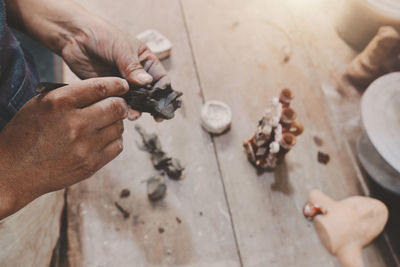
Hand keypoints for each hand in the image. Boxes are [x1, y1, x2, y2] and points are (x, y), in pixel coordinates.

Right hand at [0, 77, 128, 218]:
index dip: (117, 84)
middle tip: (119, 104)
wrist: (14, 171)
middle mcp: (75, 123)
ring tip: (106, 123)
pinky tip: (103, 138)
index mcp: (59, 102)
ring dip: (116, 122)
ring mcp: (85, 146)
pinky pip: (117, 146)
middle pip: (115, 107)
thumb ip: (70, 94)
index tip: (122, 85)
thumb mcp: (40, 104)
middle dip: (120, 103)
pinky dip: (114, 140)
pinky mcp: (91, 164)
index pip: (100, 87)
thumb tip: (103, 90)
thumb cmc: (26, 134)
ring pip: (119, 127)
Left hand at [61, 16, 169, 120]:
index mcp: (145, 61)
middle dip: (151, 105)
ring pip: (135, 101)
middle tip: (153, 116)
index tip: (163, 103)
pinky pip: (118, 102)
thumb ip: (133, 67)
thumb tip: (147, 83)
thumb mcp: (121, 49)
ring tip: (133, 114)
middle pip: (150, 94)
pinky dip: (121, 109)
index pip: (161, 79)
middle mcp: (136, 74)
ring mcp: (123, 83)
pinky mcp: (109, 90)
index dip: (164, 92)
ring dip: (136, 109)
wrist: (74, 36)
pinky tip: (122, 112)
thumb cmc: (101, 35)